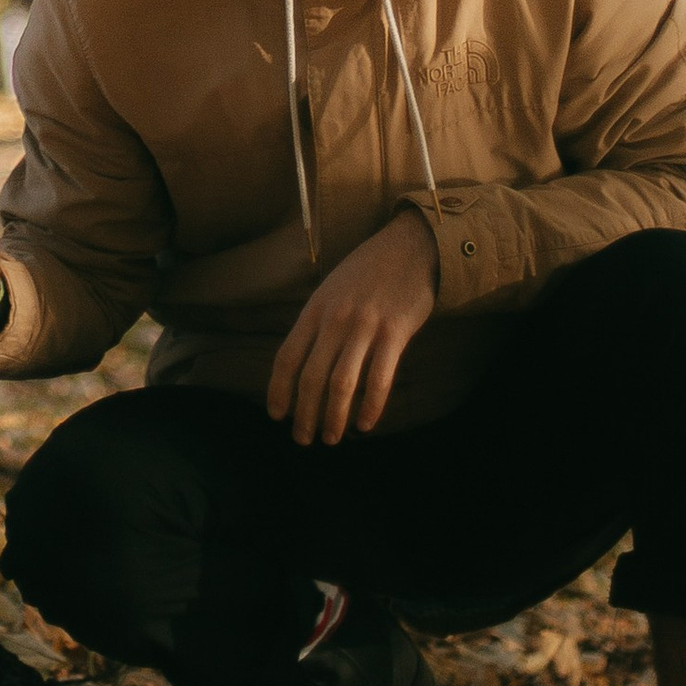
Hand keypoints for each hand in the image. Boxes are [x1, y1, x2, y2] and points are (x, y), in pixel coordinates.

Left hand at [267, 211, 436, 445]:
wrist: (408, 246)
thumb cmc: (367, 272)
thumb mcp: (330, 291)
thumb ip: (316, 323)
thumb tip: (300, 364)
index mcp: (314, 310)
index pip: (286, 357)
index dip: (278, 390)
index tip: (277, 415)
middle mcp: (335, 319)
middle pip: (311, 377)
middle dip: (304, 414)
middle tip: (303, 439)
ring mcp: (365, 325)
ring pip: (342, 383)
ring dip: (334, 417)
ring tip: (331, 438)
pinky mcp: (395, 331)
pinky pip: (379, 378)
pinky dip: (370, 406)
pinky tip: (366, 424)